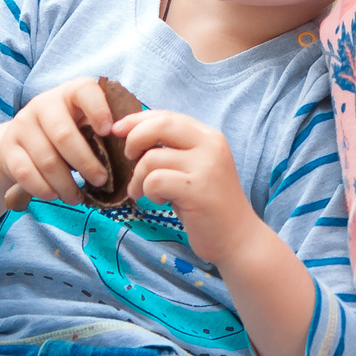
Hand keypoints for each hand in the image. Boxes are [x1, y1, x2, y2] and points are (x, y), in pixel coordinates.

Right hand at [0, 77, 125, 205]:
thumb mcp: (87, 124)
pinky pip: (25, 173)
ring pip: (46, 159)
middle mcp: (43, 104)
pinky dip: (43, 188)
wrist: (24, 139)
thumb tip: (134, 154)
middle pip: (64, 135)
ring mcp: (23, 124)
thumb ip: (105, 132)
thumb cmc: (70, 131)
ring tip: (78, 198)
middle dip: (86, 163)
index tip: (108, 131)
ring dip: (65, 184)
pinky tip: (55, 195)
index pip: (85, 92)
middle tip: (101, 181)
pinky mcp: (9, 147)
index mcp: (71, 93)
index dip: (98, 110)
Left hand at [116, 109, 267, 267]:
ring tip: (143, 192)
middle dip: (134, 139)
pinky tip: (161, 201)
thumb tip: (131, 134)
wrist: (238, 239)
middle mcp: (210, 145)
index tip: (118, 129)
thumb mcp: (193, 168)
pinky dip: (149, 192)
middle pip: (160, 125)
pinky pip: (155, 180)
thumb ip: (172, 150)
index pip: (167, 116)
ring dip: (138, 177)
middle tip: (128, 158)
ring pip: (152, 158)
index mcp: (209, 136)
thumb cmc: (207, 205)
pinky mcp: (197, 189)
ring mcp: (206, 166)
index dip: (138, 120)